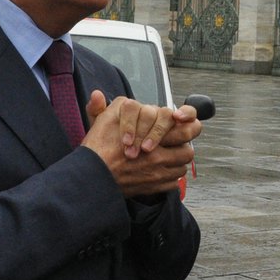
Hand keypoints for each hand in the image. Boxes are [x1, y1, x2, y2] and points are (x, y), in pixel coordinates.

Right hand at [82, 95, 199, 196]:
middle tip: (177, 139)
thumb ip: (104, 105)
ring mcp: (158, 168)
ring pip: (184, 160)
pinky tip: (159, 172)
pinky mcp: (156, 185)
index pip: (179, 120)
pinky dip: (170, 176)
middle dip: (184, 138)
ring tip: (168, 155)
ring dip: (178, 158)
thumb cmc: (97, 150)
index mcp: (148, 129)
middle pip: (186, 140)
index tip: (180, 120)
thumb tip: (98, 94)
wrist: (92, 178)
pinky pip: (175, 180)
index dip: (186, 118)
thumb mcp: (101, 121)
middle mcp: (157, 149)